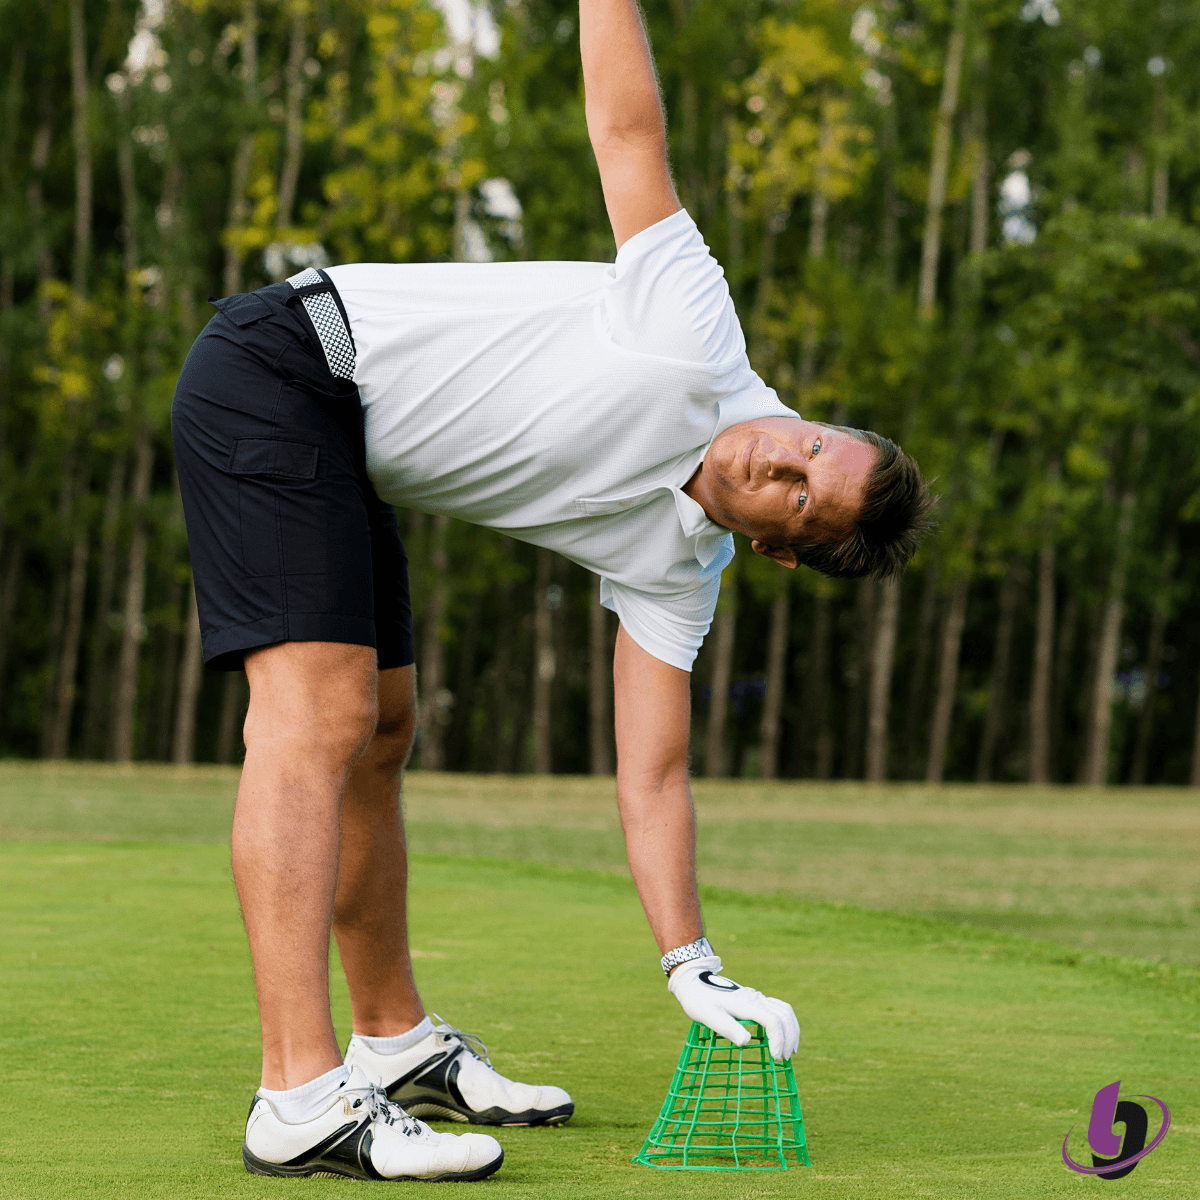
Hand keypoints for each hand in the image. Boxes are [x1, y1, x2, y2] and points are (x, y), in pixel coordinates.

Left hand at [667, 955, 799, 1061]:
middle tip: (783, 1060)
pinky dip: (786, 1023)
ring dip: (791, 1030)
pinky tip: (783, 1036)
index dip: (778, 1040)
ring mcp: (757, 997)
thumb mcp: (707, 1015)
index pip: (772, 1020)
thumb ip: (726, 1027)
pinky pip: (779, 1008)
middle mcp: (755, 998)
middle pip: (784, 1015)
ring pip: (785, 1010)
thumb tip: (746, 1041)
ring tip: (789, 1051)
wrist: (693, 981)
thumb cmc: (698, 1001)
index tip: (775, 1058)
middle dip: (789, 1038)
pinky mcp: (756, 999)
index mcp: (745, 1004)